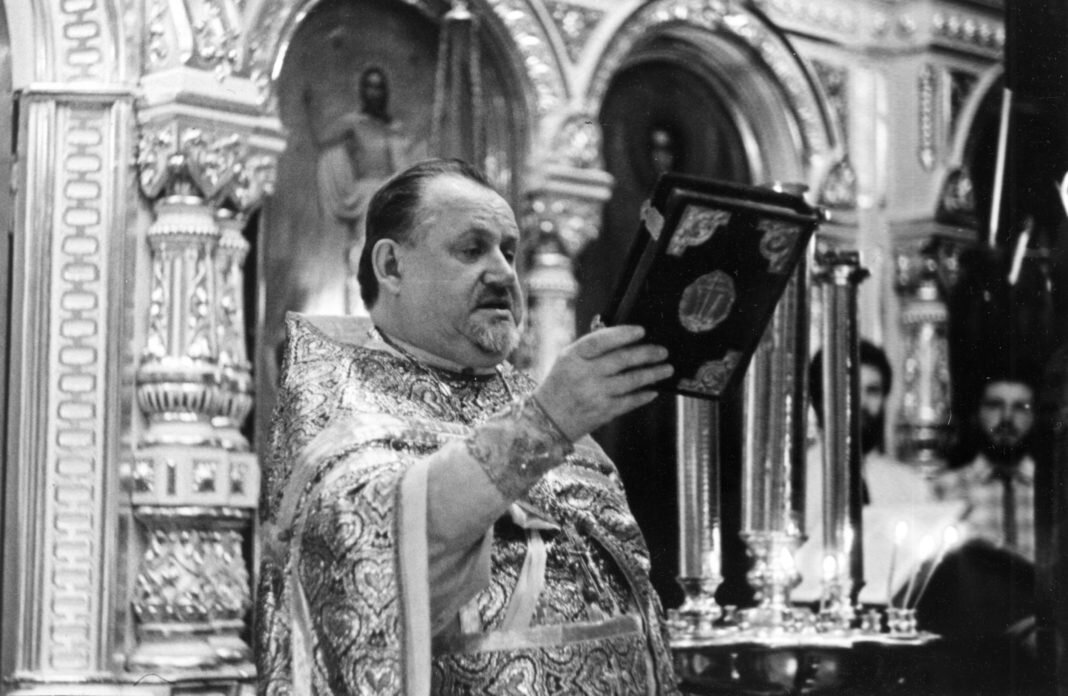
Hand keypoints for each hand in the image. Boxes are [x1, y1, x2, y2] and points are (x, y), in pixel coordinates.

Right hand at [533, 325, 672, 441]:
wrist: (546, 420)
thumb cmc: (560, 385)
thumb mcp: (567, 360)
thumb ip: (591, 348)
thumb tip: (624, 337)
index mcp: (573, 356)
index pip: (600, 341)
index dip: (622, 334)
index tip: (642, 330)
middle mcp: (584, 374)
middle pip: (622, 360)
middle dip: (647, 353)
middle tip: (663, 351)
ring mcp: (594, 395)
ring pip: (631, 381)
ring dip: (652, 374)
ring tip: (666, 369)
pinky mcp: (603, 413)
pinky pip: (630, 401)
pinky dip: (644, 395)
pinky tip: (653, 390)